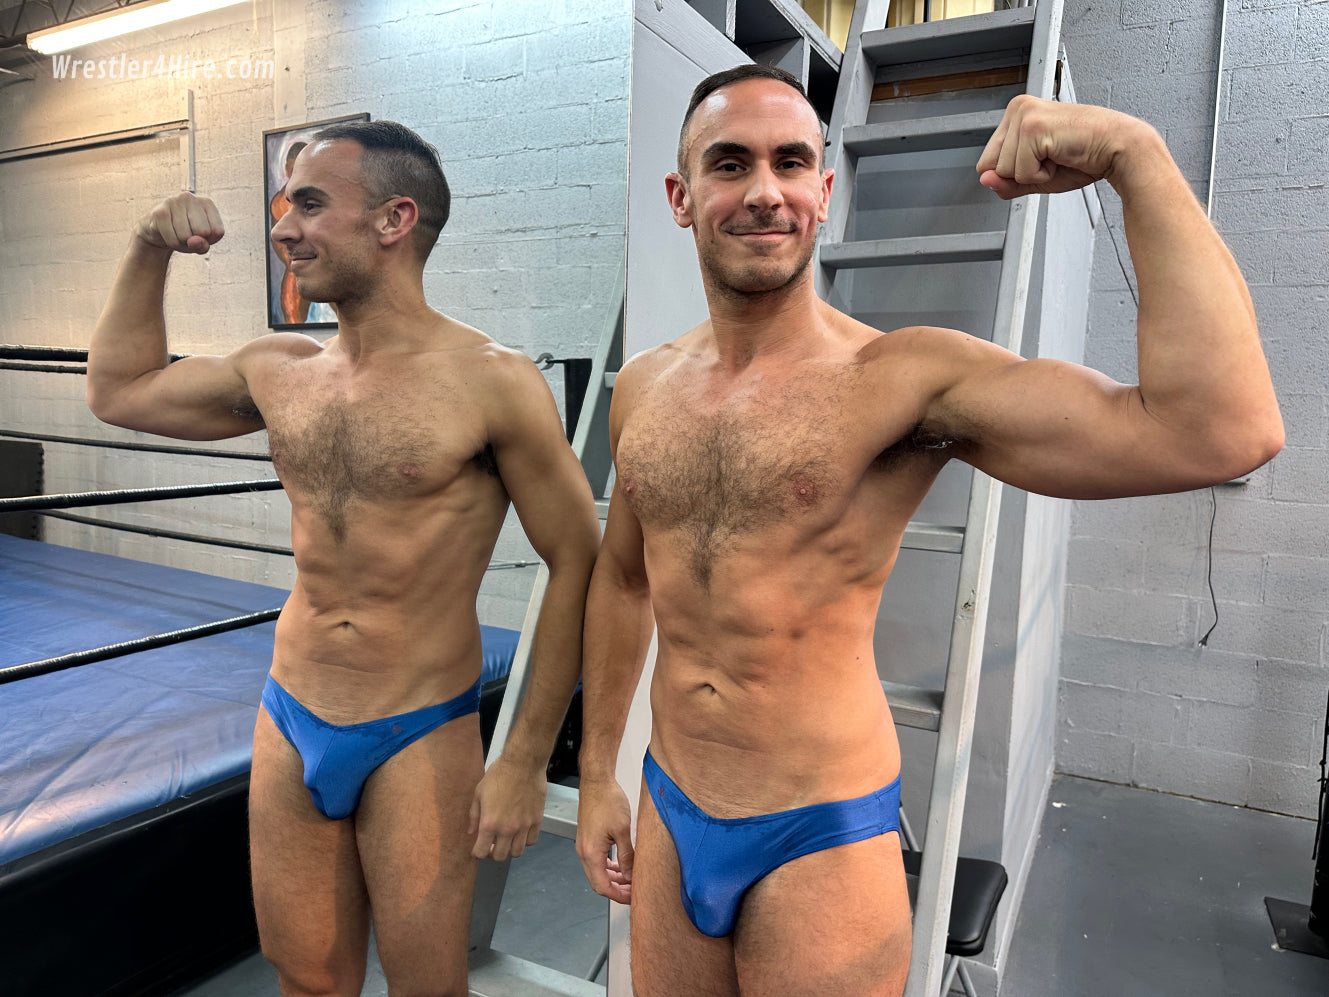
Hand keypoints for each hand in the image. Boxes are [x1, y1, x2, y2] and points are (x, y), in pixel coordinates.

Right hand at [135, 191, 224, 253]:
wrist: (158, 230)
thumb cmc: (186, 235)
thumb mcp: (202, 242)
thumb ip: (204, 245)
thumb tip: (193, 241)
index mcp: (206, 203)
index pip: (218, 231)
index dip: (210, 240)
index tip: (202, 235)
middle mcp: (190, 198)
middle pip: (203, 232)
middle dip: (195, 241)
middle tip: (187, 236)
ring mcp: (173, 202)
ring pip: (186, 237)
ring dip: (182, 244)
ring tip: (177, 235)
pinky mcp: (159, 212)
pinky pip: (173, 239)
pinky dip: (172, 244)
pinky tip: (168, 235)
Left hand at [468, 754, 546, 860]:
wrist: (523, 763)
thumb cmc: (499, 775)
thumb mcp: (479, 793)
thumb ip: (474, 816)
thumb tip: (472, 832)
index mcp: (490, 823)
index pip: (481, 851)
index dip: (477, 852)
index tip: (478, 848)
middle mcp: (507, 829)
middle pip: (500, 856)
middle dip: (493, 853)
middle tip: (492, 845)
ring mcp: (524, 826)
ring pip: (517, 852)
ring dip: (510, 849)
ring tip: (507, 840)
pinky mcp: (537, 820)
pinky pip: (532, 841)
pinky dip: (525, 841)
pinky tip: (520, 833)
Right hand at [575, 777, 634, 904]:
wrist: (596, 782)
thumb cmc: (607, 800)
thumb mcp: (623, 830)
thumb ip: (627, 856)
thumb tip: (630, 875)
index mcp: (591, 853)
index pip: (602, 886)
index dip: (618, 896)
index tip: (631, 899)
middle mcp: (584, 852)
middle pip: (598, 881)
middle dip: (617, 889)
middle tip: (634, 892)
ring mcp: (584, 845)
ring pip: (598, 871)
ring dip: (613, 878)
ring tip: (630, 880)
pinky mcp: (588, 838)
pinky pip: (597, 860)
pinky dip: (609, 867)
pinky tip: (621, 865)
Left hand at [976, 95, 1153, 199]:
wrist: (1119, 149)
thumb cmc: (1085, 156)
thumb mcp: (1037, 176)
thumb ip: (1007, 182)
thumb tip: (984, 180)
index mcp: (1017, 114)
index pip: (987, 162)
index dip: (1013, 174)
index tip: (1043, 160)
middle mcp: (1018, 108)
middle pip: (991, 167)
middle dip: (1020, 174)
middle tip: (1052, 158)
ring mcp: (1024, 115)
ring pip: (1004, 172)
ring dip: (1034, 174)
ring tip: (1058, 156)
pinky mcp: (1033, 127)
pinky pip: (1021, 173)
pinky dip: (1042, 175)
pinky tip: (1061, 156)